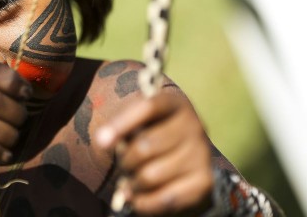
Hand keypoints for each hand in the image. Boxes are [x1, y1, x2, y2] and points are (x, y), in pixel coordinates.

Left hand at [95, 91, 212, 215]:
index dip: (122, 124)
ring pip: (151, 176)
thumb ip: (120, 126)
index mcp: (175, 103)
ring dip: (132, 184)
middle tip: (124, 165)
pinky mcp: (205, 182)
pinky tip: (138, 198)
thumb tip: (104, 141)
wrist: (184, 160)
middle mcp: (194, 126)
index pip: (148, 107)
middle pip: (145, 146)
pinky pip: (165, 199)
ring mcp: (201, 154)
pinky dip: (144, 203)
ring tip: (132, 181)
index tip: (101, 141)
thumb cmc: (151, 134)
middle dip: (125, 160)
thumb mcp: (137, 121)